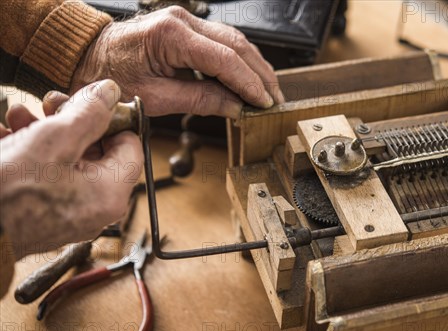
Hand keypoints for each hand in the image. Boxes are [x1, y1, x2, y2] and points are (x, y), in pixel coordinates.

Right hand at [0, 80, 142, 259]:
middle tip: (47, 102)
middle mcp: (95, 209)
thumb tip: (109, 93)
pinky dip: (28, 154)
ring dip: (43, 132)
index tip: (88, 100)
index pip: (130, 146)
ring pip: (66, 161)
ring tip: (17, 114)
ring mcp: (68, 214)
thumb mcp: (53, 140)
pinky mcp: (42, 215)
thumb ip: (88, 114)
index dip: (111, 118)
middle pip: (95, 151)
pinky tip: (4, 135)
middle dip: (69, 122)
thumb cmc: (8, 194)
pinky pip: (45, 177)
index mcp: (109, 194)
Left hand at [72, 6, 284, 118]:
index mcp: (171, 35)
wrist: (88, 56)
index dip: (249, 83)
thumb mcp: (155, 97)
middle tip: (274, 99)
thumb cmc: (111, 75)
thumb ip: (199, 100)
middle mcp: (182, 21)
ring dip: (253, 67)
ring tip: (267, 91)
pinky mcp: (186, 28)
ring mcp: (185, 21)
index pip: (225, 59)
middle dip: (259, 74)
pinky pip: (221, 42)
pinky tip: (248, 78)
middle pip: (236, 45)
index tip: (263, 103)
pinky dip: (238, 62)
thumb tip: (234, 108)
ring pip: (234, 41)